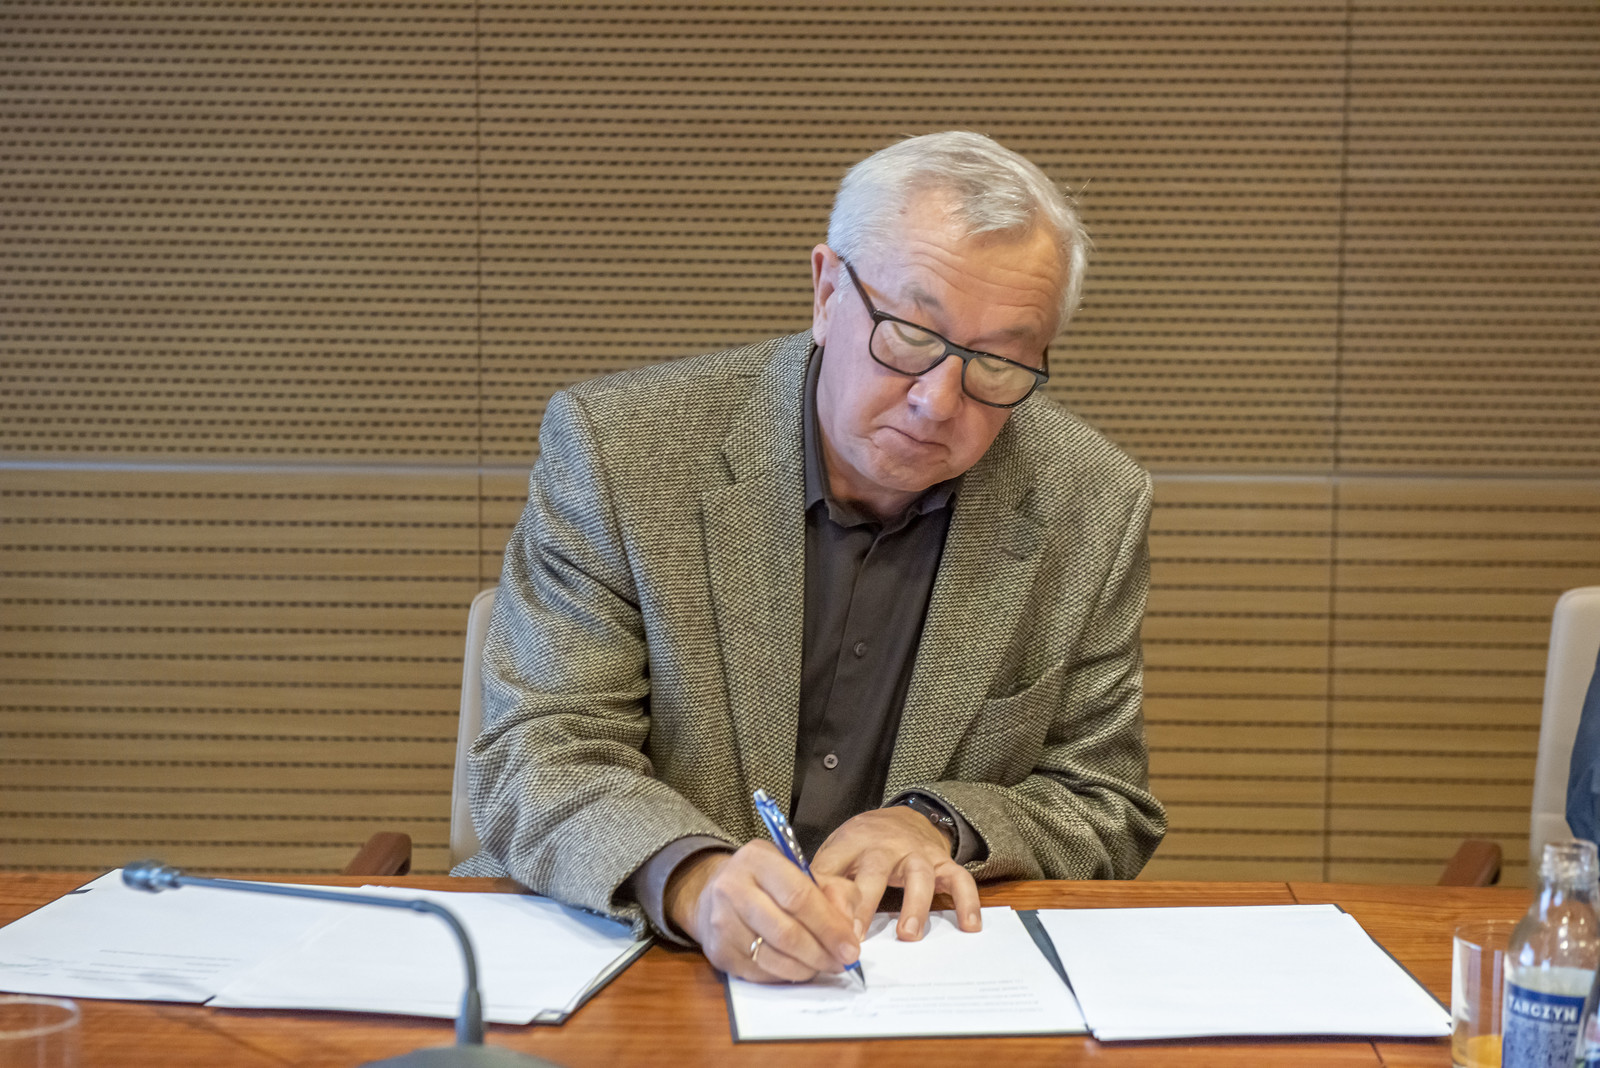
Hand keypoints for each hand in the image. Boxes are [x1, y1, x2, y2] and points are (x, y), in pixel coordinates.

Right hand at [663, 840, 861, 983]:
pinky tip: (798, 967)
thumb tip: (850, 930)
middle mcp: (732, 888)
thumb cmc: (767, 882)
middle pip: (786, 932)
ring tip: (823, 965)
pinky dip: (785, 975)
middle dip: (821, 953)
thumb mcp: (800, 870)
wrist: (714, 892)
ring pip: (773, 957)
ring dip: (806, 968)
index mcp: (758, 859)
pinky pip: (759, 973)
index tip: (851, 947)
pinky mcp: (717, 951)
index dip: (829, 926)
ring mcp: (720, 922)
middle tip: (842, 963)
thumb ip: (833, 891)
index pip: (799, 896)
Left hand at [812, 805, 981, 940]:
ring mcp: (918, 854)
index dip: (829, 895)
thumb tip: (803, 915)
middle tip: (857, 936)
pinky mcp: (943, 863)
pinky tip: (969, 926)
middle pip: (876, 870)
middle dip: (866, 903)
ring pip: (919, 875)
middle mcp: (887, 846)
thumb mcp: (837, 850)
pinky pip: (960, 880)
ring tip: (908, 935)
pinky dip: (967, 901)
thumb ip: (824, 879)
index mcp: (854, 842)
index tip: (824, 924)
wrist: (904, 817)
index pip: (837, 866)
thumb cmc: (864, 843)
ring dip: (915, 905)